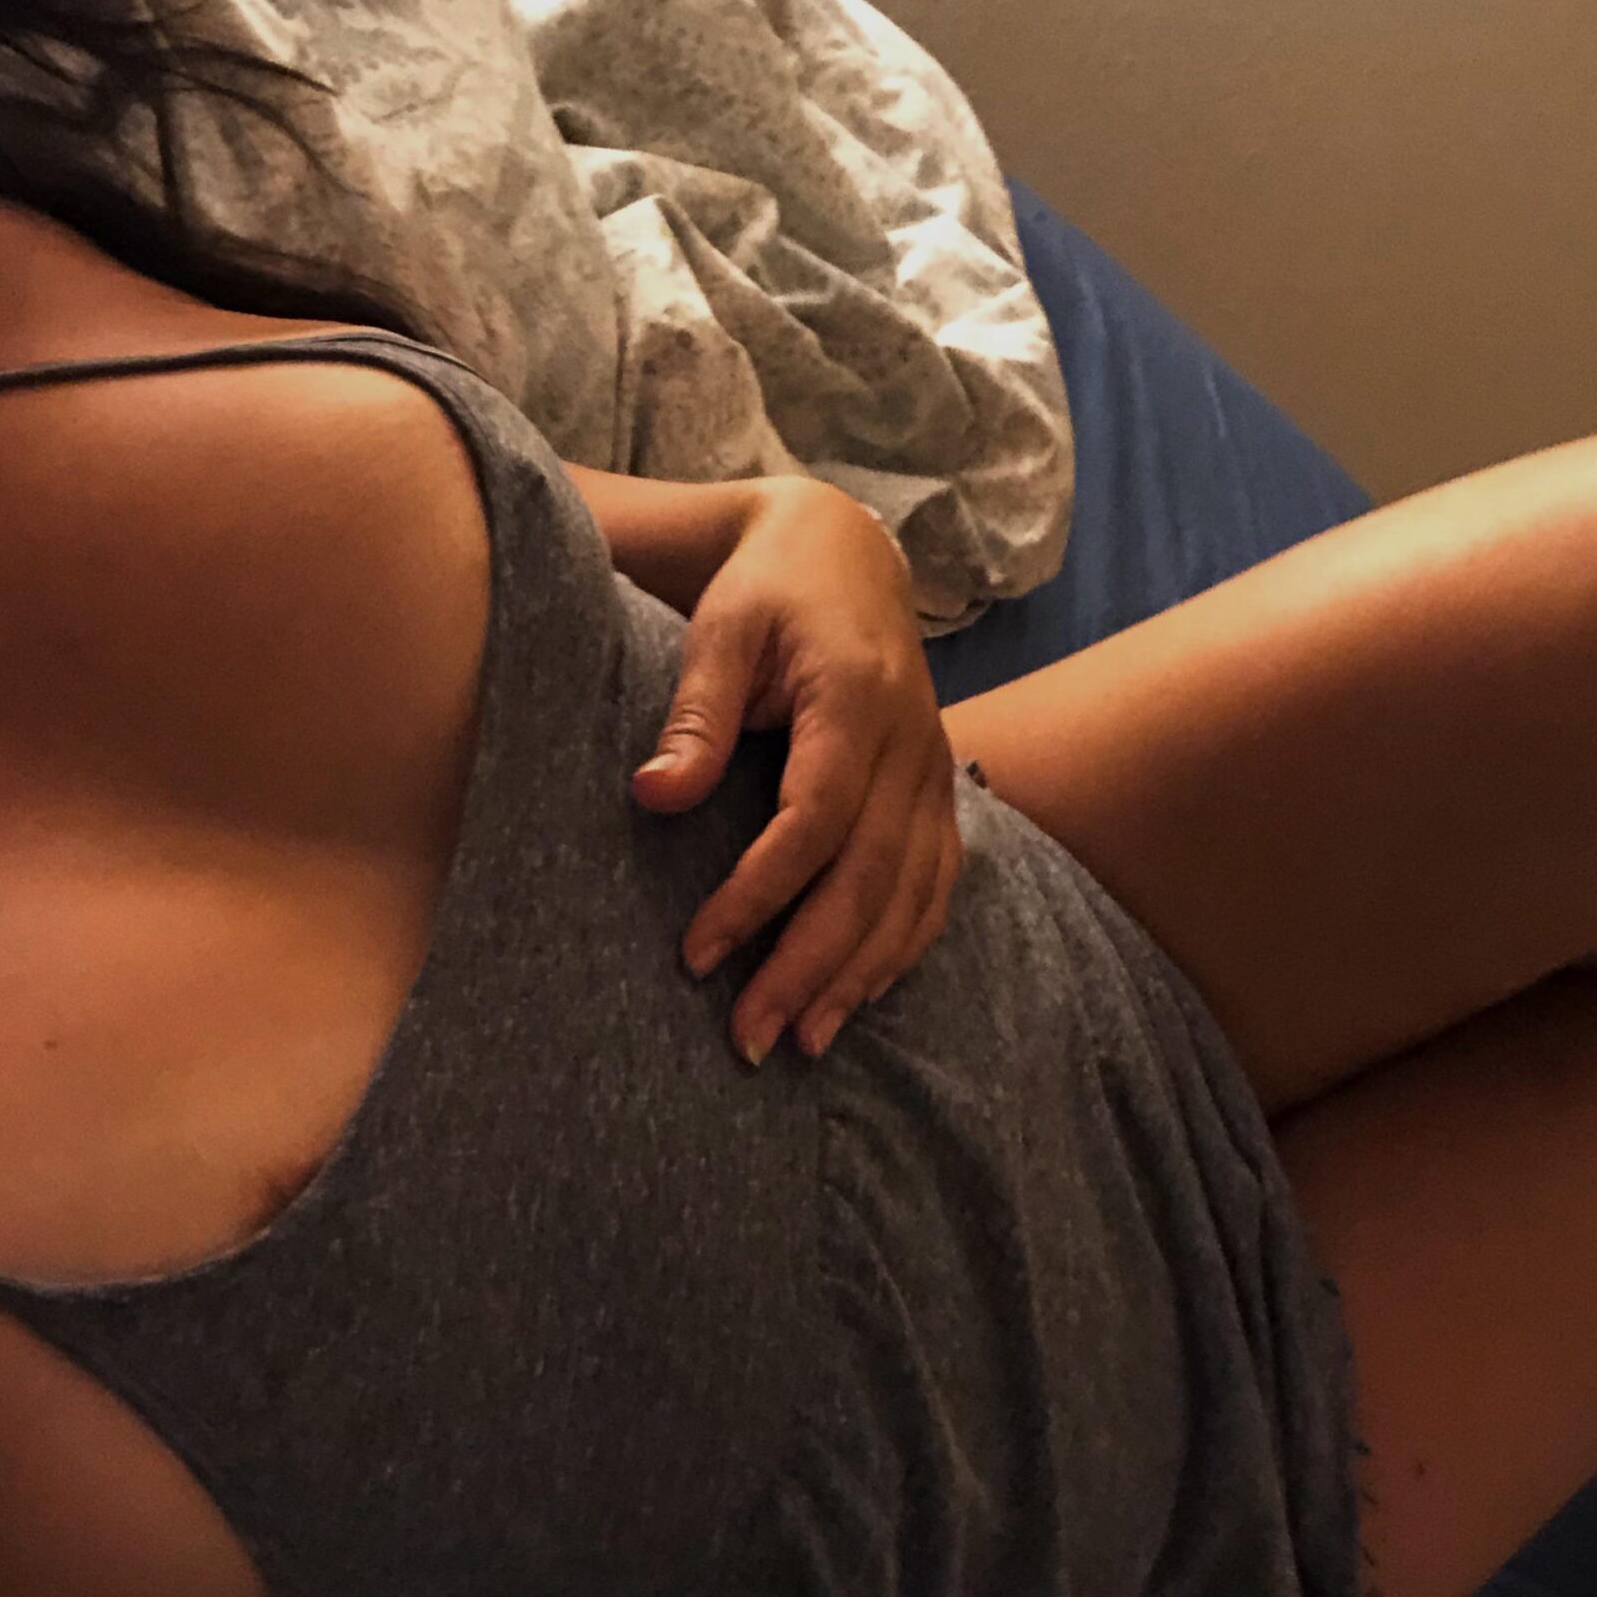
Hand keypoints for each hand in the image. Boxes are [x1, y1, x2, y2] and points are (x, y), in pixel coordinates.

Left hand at [630, 477, 961, 1064]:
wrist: (845, 555)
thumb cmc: (769, 590)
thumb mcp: (722, 628)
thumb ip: (695, 714)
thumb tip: (653, 797)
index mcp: (858, 701)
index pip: (815, 820)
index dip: (759, 894)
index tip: (698, 953)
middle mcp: (914, 745)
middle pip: (869, 877)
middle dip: (809, 966)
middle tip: (749, 1037)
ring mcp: (937, 774)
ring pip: (912, 895)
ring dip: (859, 976)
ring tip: (801, 1041)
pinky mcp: (942, 793)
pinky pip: (937, 886)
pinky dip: (901, 948)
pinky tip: (858, 997)